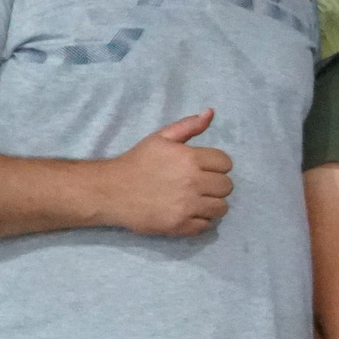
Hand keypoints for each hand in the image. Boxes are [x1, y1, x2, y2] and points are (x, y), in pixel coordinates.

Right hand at [105, 110, 231, 235]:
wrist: (111, 191)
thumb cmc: (137, 162)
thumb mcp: (161, 138)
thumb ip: (188, 126)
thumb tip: (211, 113)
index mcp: (190, 158)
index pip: (226, 163)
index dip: (217, 165)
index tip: (204, 168)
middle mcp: (193, 182)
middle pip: (227, 186)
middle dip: (216, 185)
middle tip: (199, 185)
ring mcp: (187, 206)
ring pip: (221, 208)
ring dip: (211, 204)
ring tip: (196, 200)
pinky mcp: (180, 226)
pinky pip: (206, 226)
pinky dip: (200, 221)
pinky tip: (186, 212)